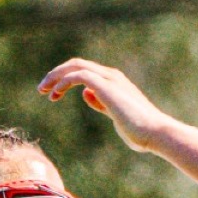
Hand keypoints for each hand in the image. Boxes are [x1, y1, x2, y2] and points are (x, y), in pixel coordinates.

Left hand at [39, 58, 174, 152]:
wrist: (156, 133)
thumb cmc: (140, 131)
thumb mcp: (116, 116)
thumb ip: (102, 104)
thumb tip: (86, 94)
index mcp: (114, 82)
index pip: (85, 71)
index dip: (65, 79)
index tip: (53, 94)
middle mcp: (111, 76)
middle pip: (77, 64)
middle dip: (56, 74)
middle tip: (41, 89)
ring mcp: (109, 79)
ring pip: (76, 66)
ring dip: (56, 76)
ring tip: (44, 91)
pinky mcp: (106, 86)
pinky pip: (79, 75)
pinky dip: (64, 82)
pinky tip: (55, 94)